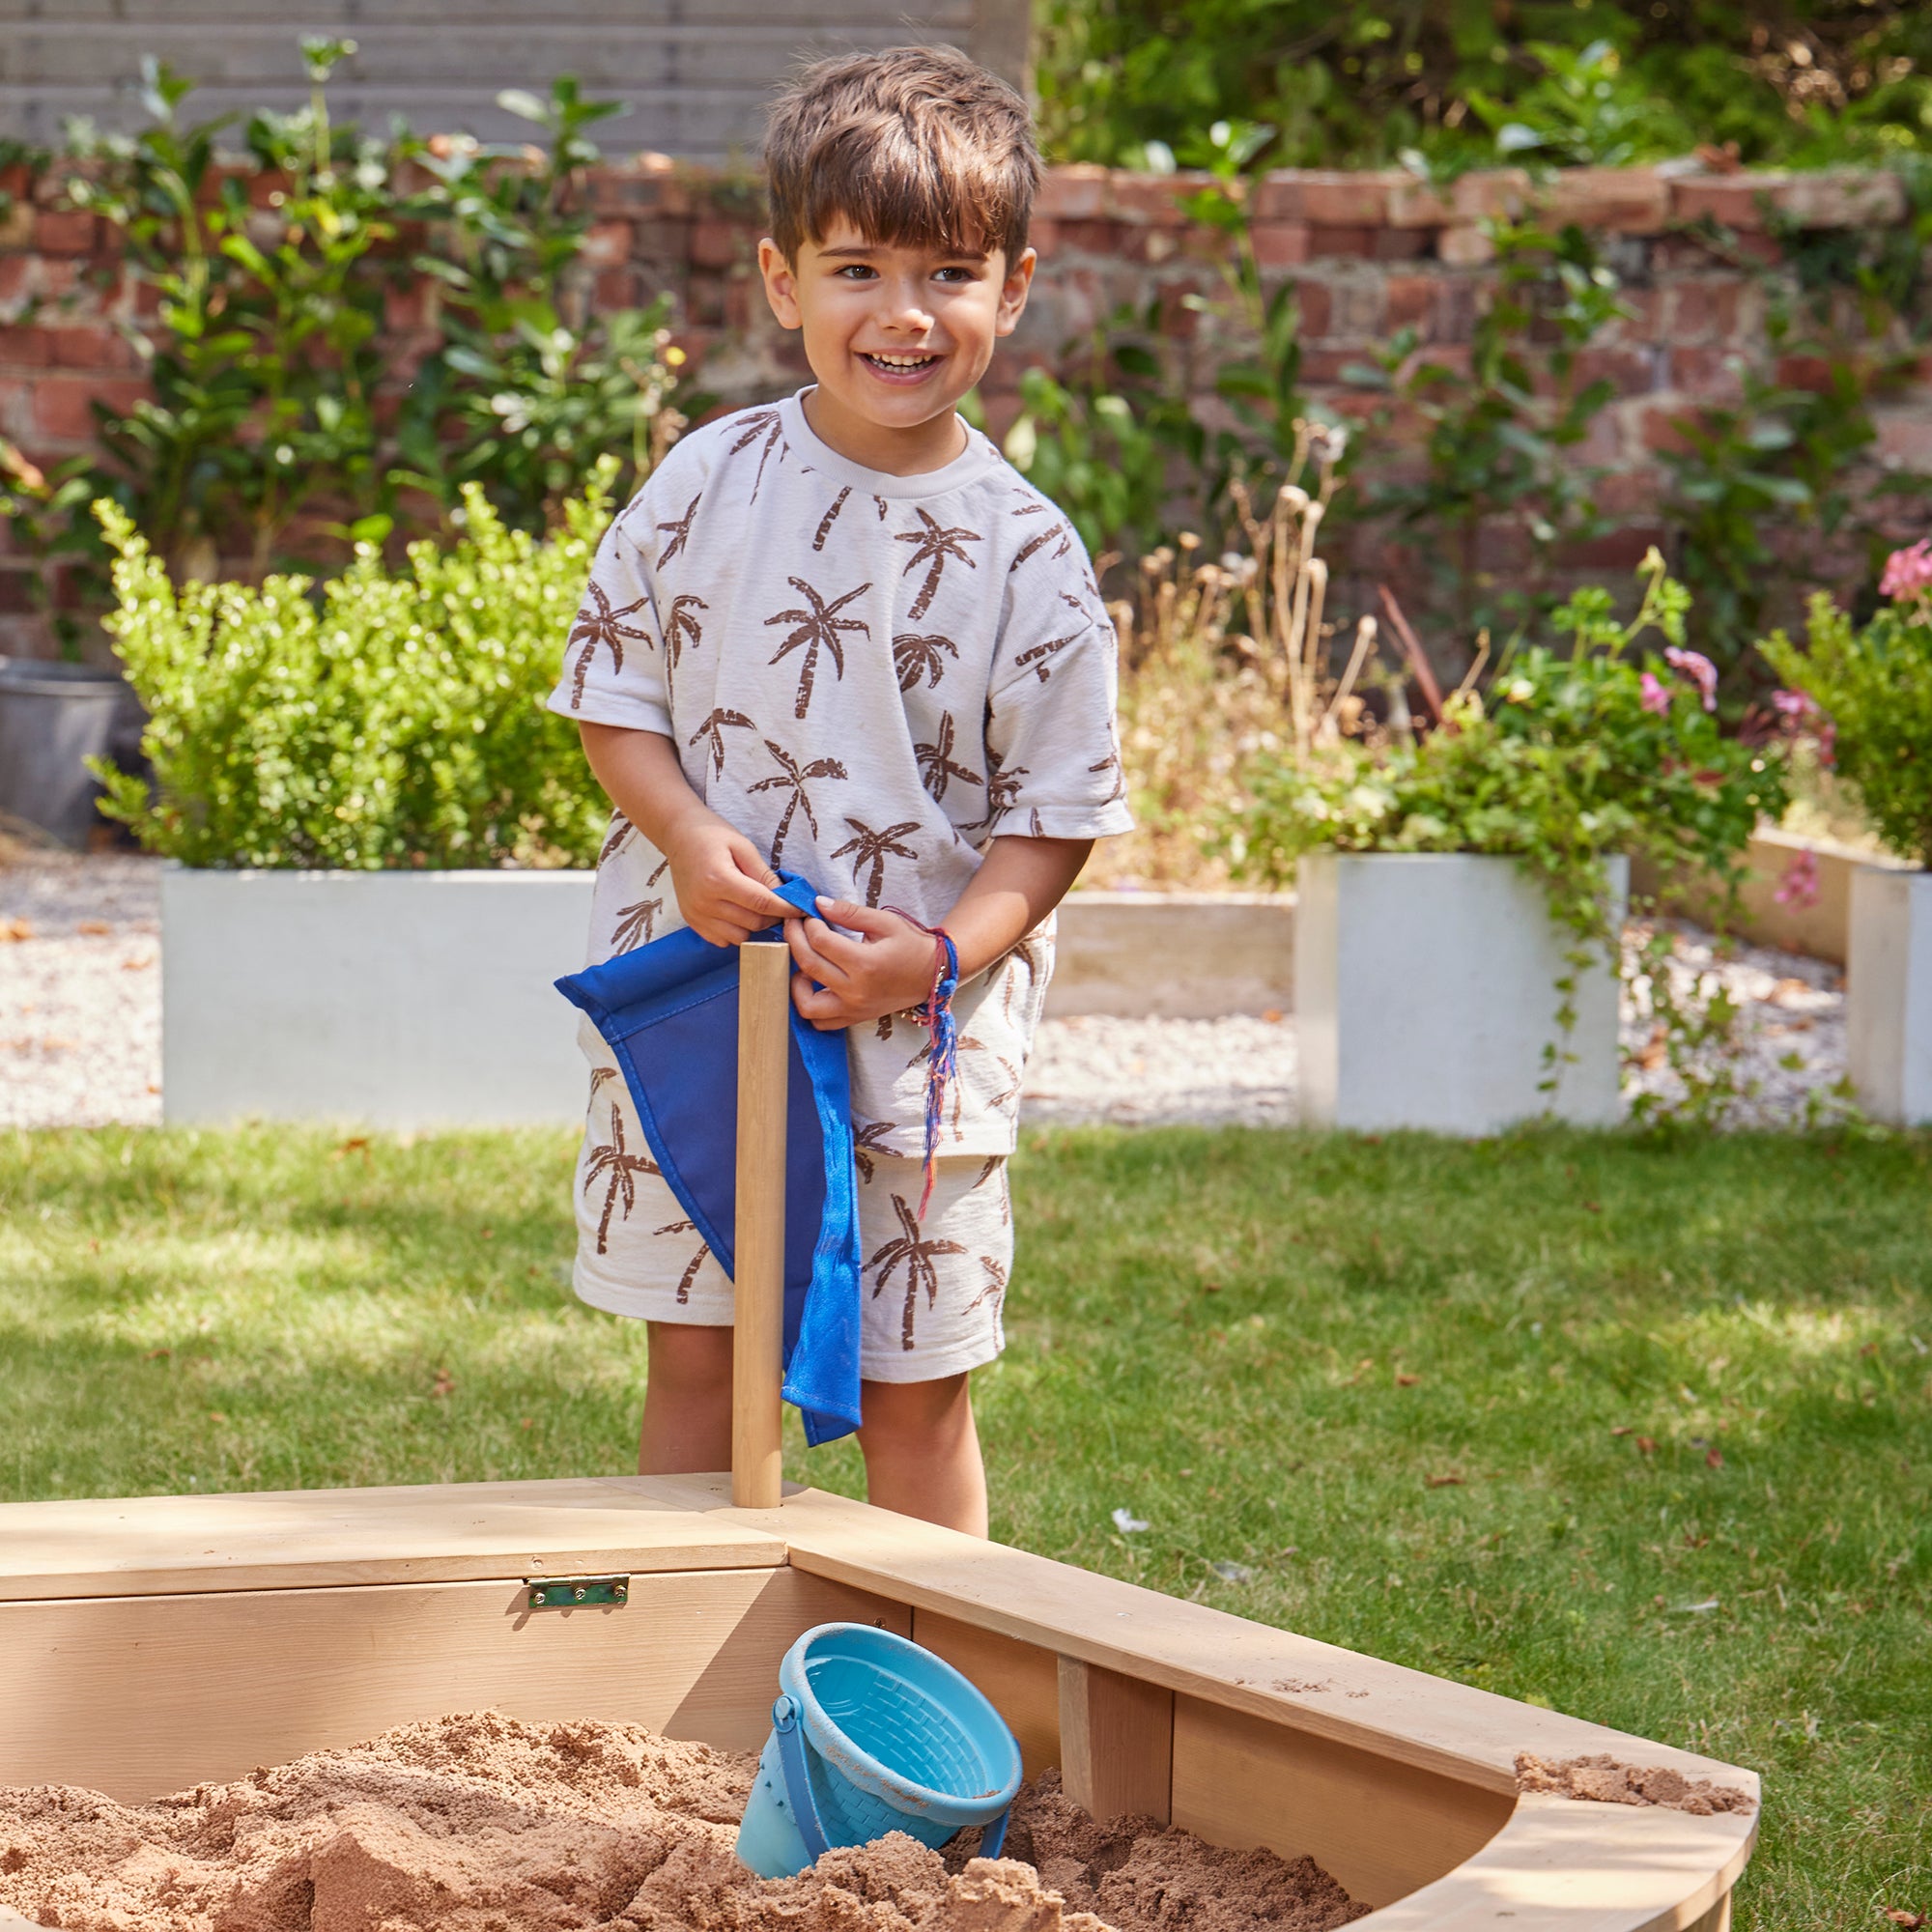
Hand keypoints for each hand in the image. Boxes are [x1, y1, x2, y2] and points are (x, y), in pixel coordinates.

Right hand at [662, 816, 794, 947]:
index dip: (786, 909)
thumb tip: (786, 897)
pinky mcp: (691, 921)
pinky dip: (736, 932)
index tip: (802, 910)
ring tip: (759, 909)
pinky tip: (739, 914)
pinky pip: (722, 940)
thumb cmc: (713, 835)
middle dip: (774, 918)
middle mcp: (705, 902)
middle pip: (753, 922)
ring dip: (755, 927)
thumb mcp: (744, 847)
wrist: (679, 836)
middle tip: (781, 906)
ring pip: (740, 937)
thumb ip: (764, 875)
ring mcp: (696, 915)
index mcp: (719, 880)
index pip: (762, 904)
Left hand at [786, 898, 943, 1029]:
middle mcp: (856, 991)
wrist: (934, 974)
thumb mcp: (885, 922)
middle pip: (809, 966)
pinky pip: (821, 1022)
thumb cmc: (911, 945)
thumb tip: (819, 903)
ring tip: (803, 964)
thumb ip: (850, 912)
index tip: (808, 915)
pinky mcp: (855, 1018)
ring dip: (796, 983)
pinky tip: (814, 985)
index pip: (821, 942)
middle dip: (795, 940)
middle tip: (794, 926)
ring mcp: (854, 1009)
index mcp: (866, 963)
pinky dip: (810, 1006)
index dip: (809, 925)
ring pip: (807, 1005)